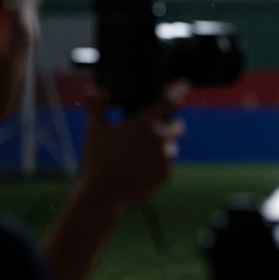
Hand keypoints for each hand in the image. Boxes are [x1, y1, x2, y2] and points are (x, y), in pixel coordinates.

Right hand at [78, 82, 188, 212]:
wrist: (104, 195)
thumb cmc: (98, 159)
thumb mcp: (94, 130)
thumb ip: (98, 106)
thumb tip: (97, 89)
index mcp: (146, 124)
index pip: (169, 101)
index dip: (178, 90)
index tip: (184, 84)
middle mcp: (161, 138)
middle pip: (177, 126)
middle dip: (169, 126)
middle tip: (152, 131)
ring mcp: (166, 157)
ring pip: (170, 147)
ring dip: (161, 147)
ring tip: (137, 156)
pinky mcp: (166, 174)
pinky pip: (165, 164)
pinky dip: (155, 164)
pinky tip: (137, 170)